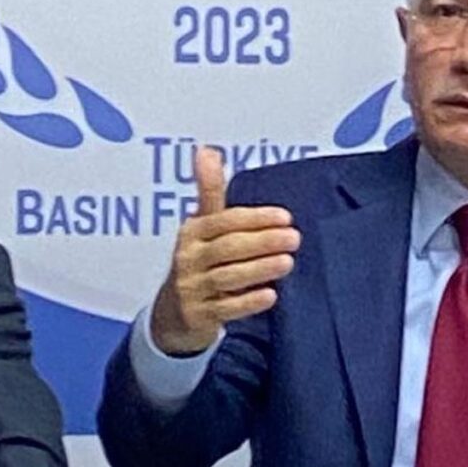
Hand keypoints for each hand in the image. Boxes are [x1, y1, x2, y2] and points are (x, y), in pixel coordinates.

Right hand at [151, 146, 299, 354]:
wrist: (173, 313)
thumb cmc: (198, 260)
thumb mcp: (202, 225)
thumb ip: (210, 191)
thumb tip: (206, 150)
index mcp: (192, 232)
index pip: (224, 221)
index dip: (255, 218)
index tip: (285, 216)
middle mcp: (188, 259)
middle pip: (227, 248)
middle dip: (262, 242)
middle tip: (294, 238)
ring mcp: (191, 289)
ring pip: (226, 277)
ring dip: (259, 269)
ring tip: (287, 262)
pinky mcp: (197, 315)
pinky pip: (224, 308)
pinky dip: (247, 302)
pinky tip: (270, 295)